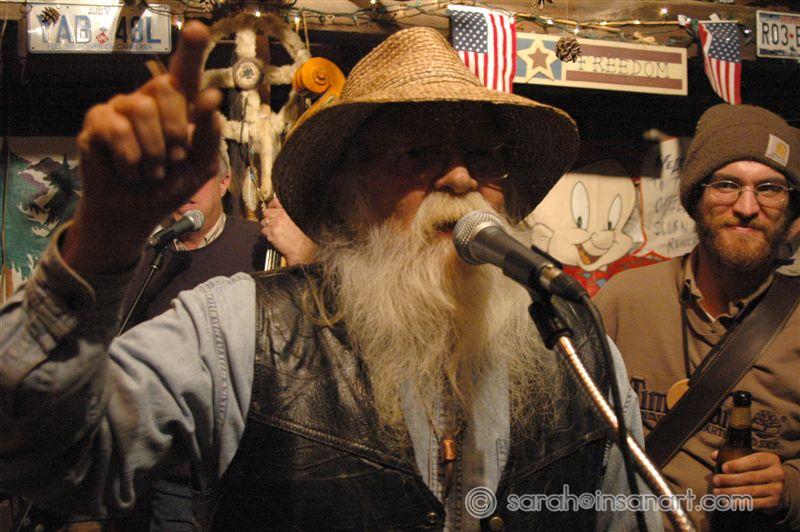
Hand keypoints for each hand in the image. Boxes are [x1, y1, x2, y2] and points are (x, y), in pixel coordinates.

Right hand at [64, 21, 221, 273]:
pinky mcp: (97, 123)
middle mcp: (148, 100)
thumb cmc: (169, 186)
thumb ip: (210, 136)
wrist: (137, 214)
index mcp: (178, 106)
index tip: (198, 29)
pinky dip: (131, 159)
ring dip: (154, 150)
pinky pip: (116, 127)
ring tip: (153, 171)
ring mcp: (120, 108)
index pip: (185, 72)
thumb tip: (211, 99)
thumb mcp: (201, 167)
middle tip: (174, 159)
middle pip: (167, 87)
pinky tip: (131, 172)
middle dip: (177, 129)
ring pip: (141, 107)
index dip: (191, 49)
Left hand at [261, 197, 316, 265]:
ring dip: (267, 227)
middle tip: (272, 224)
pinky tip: (275, 238)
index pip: (275, 202)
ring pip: (263, 222)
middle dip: (268, 218)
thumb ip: (288, 214)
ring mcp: (275, 225)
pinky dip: (267, 235)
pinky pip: (264, 231)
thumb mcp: (298, 220)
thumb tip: (278, 209)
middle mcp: (280, 216)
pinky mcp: (271, 233)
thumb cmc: (302, 236)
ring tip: (275, 232)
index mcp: (287, 211)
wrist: (301, 249)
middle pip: (266, 212)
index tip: (271, 208)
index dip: (271, 205)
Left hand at [712, 450, 785, 513]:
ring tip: (717, 491)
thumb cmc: (757, 469)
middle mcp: (776, 474)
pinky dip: (739, 503)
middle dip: (730, 479)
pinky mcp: (774, 502)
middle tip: (715, 480)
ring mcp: (777, 489)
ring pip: (751, 491)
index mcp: (770, 459)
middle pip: (750, 477)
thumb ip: (732, 456)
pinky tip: (727, 501)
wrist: (778, 486)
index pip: (753, 461)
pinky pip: (754, 503)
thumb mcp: (750, 459)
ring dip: (731, 492)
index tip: (723, 468)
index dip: (738, 465)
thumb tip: (714, 456)